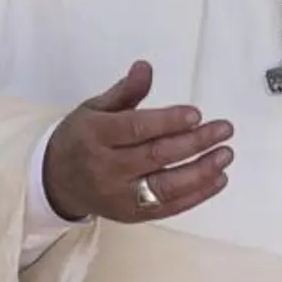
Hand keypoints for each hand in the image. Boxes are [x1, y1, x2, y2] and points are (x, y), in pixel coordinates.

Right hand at [41, 60, 232, 222]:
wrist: (57, 182)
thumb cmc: (81, 138)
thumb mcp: (94, 108)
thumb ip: (125, 91)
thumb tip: (146, 66)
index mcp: (96, 135)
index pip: (135, 129)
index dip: (167, 122)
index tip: (196, 114)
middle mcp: (107, 167)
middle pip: (155, 156)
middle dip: (194, 143)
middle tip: (224, 129)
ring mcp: (119, 195)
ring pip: (165, 186)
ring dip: (201, 172)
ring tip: (225, 155)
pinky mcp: (131, 215)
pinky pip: (168, 208)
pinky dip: (196, 195)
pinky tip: (217, 179)